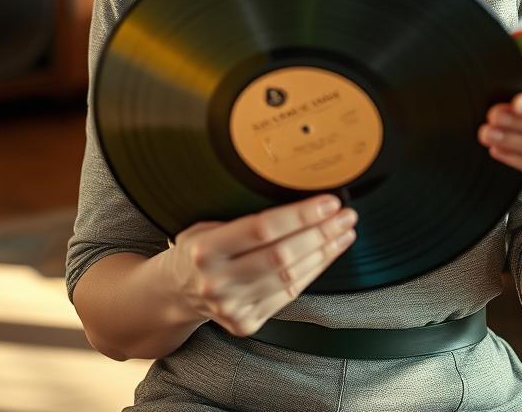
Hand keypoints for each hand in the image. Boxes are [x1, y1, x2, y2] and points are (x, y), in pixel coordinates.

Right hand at [165, 193, 357, 336]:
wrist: (175, 292)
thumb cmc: (197, 248)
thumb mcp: (207, 224)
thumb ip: (243, 217)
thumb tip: (299, 198)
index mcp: (205, 249)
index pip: (262, 229)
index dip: (300, 215)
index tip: (329, 202)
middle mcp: (217, 282)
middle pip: (282, 256)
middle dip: (321, 233)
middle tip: (346, 216)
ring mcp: (232, 307)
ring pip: (290, 278)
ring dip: (324, 253)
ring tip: (344, 232)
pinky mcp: (246, 323)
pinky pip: (289, 294)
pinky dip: (312, 272)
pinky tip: (326, 254)